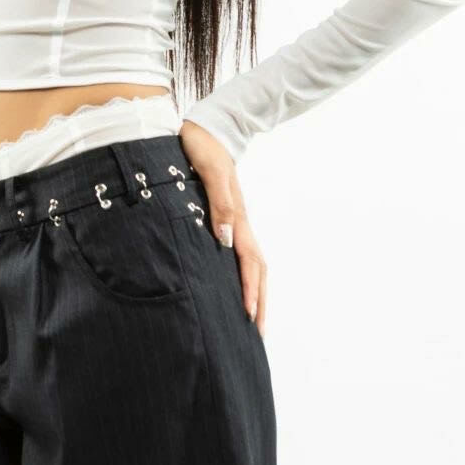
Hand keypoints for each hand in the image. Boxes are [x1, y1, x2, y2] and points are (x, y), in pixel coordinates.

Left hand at [178, 119, 266, 336]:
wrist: (209, 129)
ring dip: (256, 293)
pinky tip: (236, 287)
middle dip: (259, 302)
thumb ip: (219, 204)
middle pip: (258, 271)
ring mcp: (238, 223)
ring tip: (252, 320)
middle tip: (257, 334)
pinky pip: (243, 256)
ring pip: (254, 266)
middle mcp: (241, 224)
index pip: (249, 262)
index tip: (248, 316)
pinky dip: (246, 277)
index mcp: (237, 218)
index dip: (249, 291)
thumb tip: (226, 239)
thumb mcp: (210, 172)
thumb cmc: (204, 149)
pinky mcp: (230, 220)